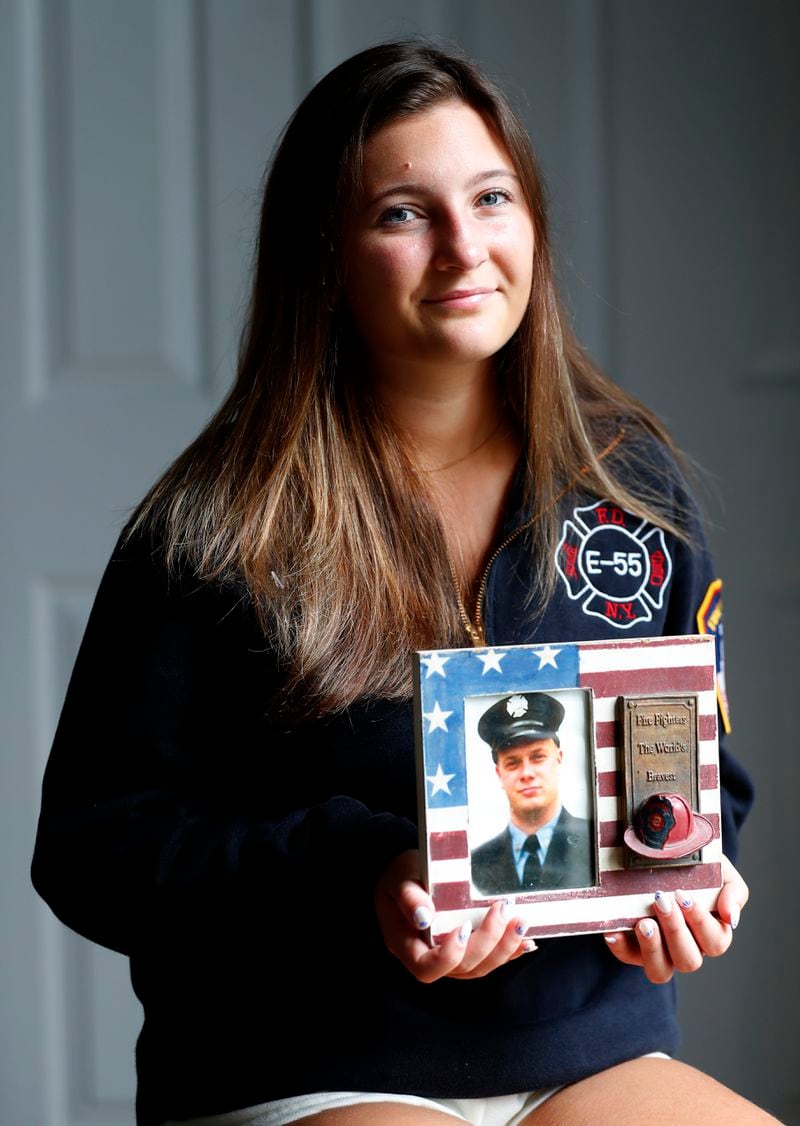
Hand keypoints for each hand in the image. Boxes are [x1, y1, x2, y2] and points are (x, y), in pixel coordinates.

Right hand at [374, 849, 534, 982]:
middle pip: (461, 968)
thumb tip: (424, 918)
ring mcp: (448, 957)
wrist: (405, 874)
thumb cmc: (398, 875)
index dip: (449, 956)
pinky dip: (508, 952)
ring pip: (478, 968)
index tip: (464, 926)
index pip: (427, 968)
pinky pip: (488, 959)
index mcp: (405, 944)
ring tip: (520, 921)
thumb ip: (408, 898)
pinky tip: (525, 940)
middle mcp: (428, 956)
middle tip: (504, 909)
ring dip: (504, 948)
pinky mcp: (465, 949)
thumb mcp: (398, 878)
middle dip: (488, 942)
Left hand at [603, 855, 747, 983]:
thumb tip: (731, 917)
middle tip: (662, 901)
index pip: (716, 942)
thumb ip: (734, 891)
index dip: (701, 923)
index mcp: (711, 932)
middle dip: (676, 931)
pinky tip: (614, 930)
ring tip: (644, 923)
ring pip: (660, 971)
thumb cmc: (694, 866)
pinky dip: (620, 946)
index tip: (684, 896)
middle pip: (689, 960)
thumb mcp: (719, 870)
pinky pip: (627, 956)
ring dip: (653, 949)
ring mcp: (659, 951)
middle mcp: (687, 947)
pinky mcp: (633, 947)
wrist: (658, 850)